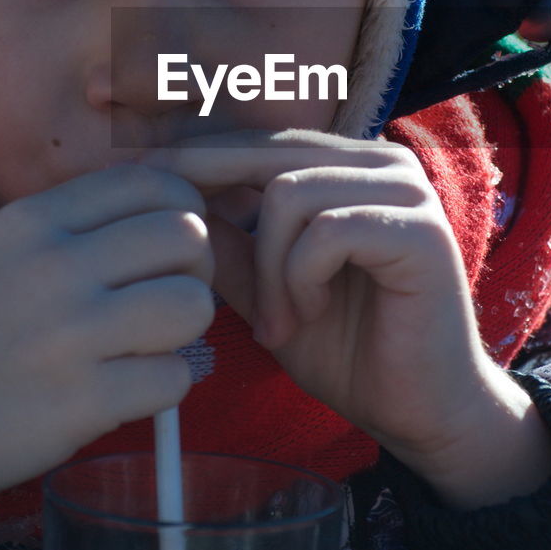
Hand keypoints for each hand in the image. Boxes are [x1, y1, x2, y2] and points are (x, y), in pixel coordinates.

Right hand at [0, 166, 214, 494]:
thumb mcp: (3, 245)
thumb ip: (77, 223)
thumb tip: (171, 213)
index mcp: (37, 219)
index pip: (154, 184)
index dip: (185, 212)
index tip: (173, 245)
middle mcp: (57, 265)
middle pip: (187, 237)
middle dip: (194, 270)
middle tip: (170, 298)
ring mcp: (71, 333)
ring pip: (192, 305)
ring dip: (185, 330)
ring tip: (152, 343)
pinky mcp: (82, 401)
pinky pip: (174, 379)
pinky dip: (164, 387)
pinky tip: (131, 389)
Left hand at [143, 130, 550, 507]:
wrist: (419, 411)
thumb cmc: (347, 349)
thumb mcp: (264, 290)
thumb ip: (224, 245)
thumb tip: (158, 202)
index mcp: (343, 165)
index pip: (255, 138)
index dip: (193, 148)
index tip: (131, 164)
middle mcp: (377, 161)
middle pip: (264, 152)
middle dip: (211, 198)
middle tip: (175, 248)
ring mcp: (404, 188)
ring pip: (289, 192)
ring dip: (269, 269)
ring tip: (276, 322)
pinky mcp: (420, 227)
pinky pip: (326, 231)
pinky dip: (301, 280)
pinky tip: (308, 316)